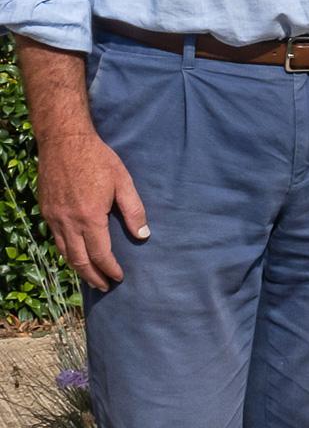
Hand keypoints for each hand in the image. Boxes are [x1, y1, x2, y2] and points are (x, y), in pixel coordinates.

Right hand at [36, 130, 147, 290]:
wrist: (64, 141)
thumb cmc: (98, 158)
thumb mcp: (123, 181)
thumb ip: (134, 210)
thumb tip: (143, 235)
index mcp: (89, 217)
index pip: (100, 254)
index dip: (110, 269)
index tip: (119, 278)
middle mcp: (68, 222)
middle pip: (79, 260)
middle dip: (93, 276)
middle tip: (105, 286)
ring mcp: (54, 217)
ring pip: (64, 252)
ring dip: (78, 267)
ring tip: (91, 276)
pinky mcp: (46, 210)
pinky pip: (56, 239)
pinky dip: (66, 252)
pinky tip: (75, 253)